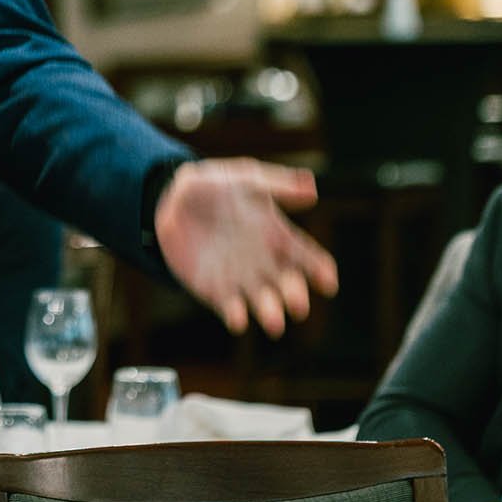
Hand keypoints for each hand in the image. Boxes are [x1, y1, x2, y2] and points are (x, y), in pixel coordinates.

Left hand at [153, 159, 338, 336]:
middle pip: (289, 286)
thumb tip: (312, 188)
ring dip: (270, 314)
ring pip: (264, 303)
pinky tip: (237, 319)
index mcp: (278, 236)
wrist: (173, 202)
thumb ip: (277, 185)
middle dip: (295, 297)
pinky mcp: (217, 291)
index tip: (328, 282)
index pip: (306, 257)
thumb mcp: (246, 179)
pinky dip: (235, 316)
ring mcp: (242, 279)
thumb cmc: (216, 187)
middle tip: (298, 305)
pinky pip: (231, 308)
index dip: (320, 270)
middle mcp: (266, 263)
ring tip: (274, 323)